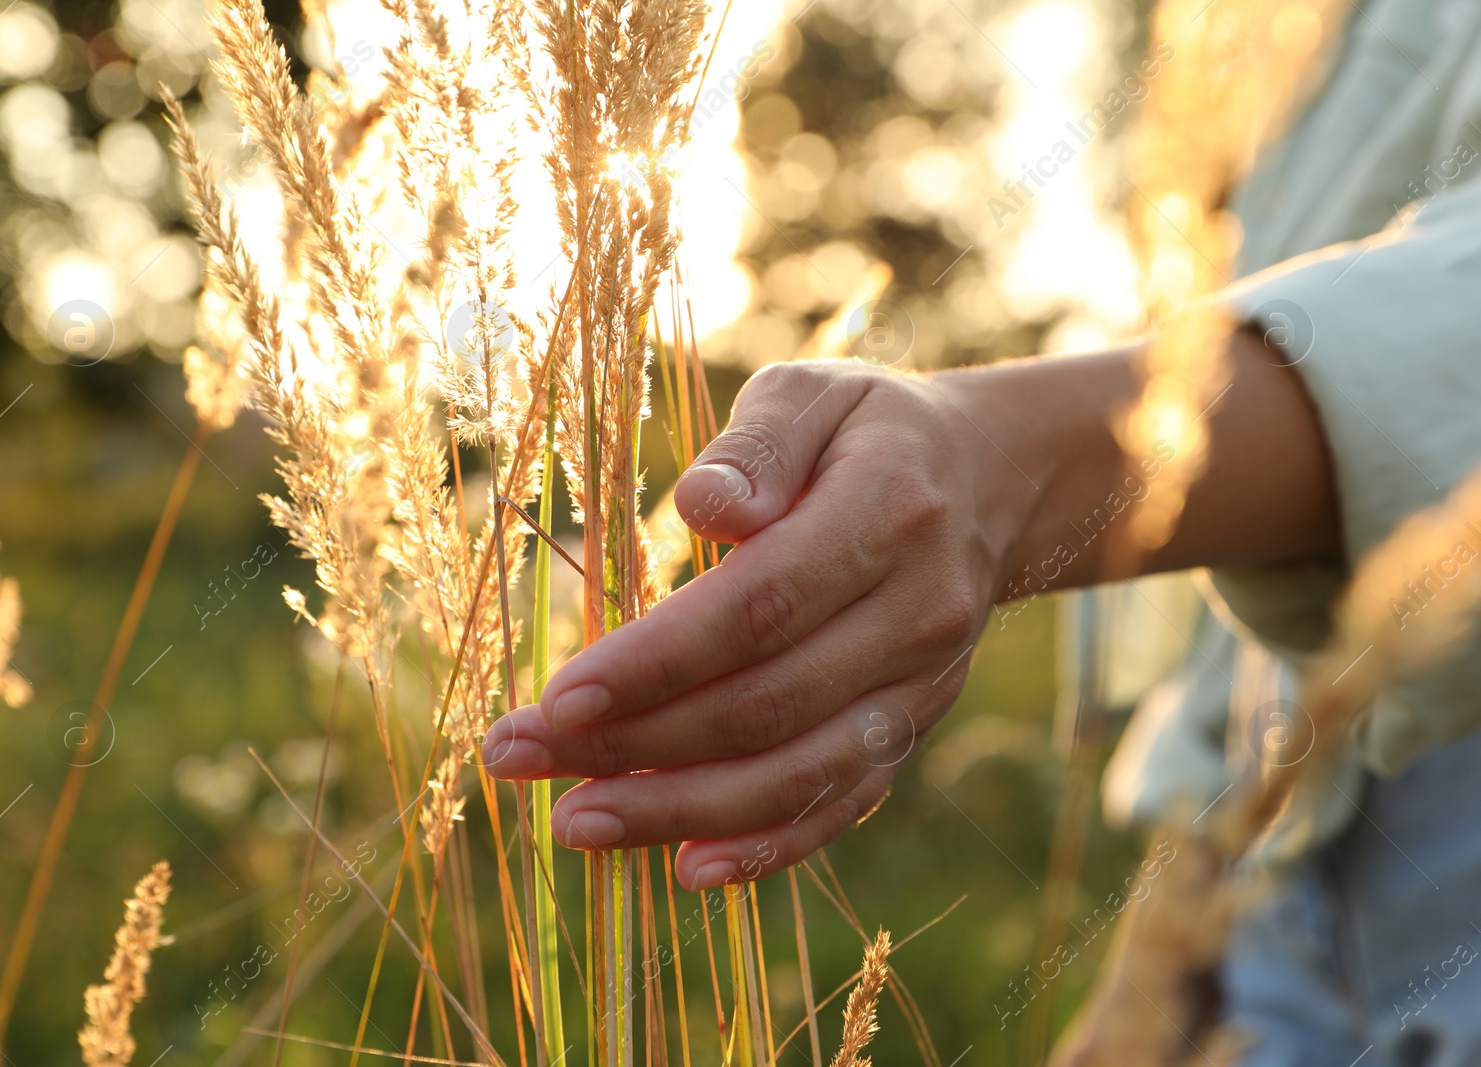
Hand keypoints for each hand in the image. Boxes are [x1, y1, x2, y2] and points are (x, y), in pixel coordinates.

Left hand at [482, 358, 1039, 890]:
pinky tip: (685, 868)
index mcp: (887, 513)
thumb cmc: (865, 430)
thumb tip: (701, 509)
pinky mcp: (913, 729)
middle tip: (516, 756)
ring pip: (799, 771)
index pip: (762, 605)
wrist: (989, 483)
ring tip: (574, 824)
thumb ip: (758, 443)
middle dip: (633, 744)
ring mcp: (922, 684)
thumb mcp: (813, 393)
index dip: (658, 661)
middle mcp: (917, 612)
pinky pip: (841, 802)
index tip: (558, 697)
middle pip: (767, 703)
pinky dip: (767, 845)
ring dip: (681, 810)